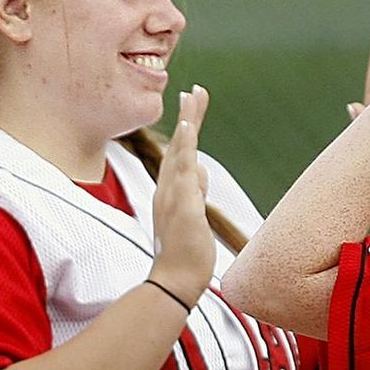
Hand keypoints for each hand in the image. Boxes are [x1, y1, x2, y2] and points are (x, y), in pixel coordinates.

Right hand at [147, 85, 213, 307]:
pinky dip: (185, 148)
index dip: (186, 128)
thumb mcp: (192, 216)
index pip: (180, 153)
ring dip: (186, 124)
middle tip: (195, 89)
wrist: (174, 280)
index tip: (192, 104)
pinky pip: (184, 171)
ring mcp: (173, 196)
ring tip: (192, 97)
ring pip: (180, 152)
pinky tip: (187, 129)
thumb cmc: (184, 252)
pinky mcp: (183, 205)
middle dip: (188, 116)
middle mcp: (167, 189)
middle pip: (178, 145)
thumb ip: (195, 191)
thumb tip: (201, 171)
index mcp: (169, 191)